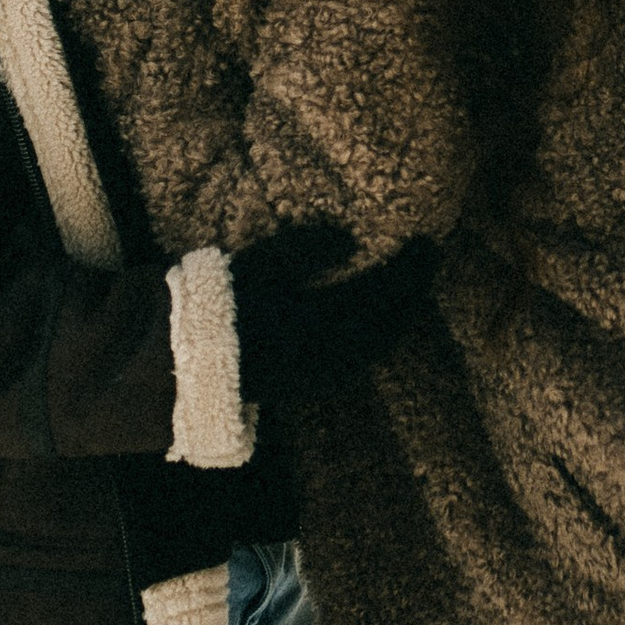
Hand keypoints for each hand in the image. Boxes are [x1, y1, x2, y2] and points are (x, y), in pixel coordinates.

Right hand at [228, 222, 442, 410]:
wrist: (196, 361)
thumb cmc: (227, 305)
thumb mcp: (266, 264)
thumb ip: (311, 248)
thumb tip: (351, 240)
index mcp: (332, 320)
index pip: (387, 290)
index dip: (412, 267)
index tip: (428, 242)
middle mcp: (340, 351)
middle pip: (392, 319)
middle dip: (413, 289)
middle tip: (427, 261)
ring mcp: (331, 372)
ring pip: (382, 342)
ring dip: (399, 314)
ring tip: (409, 287)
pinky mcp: (318, 384)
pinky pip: (365, 357)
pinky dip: (381, 334)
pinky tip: (376, 321)